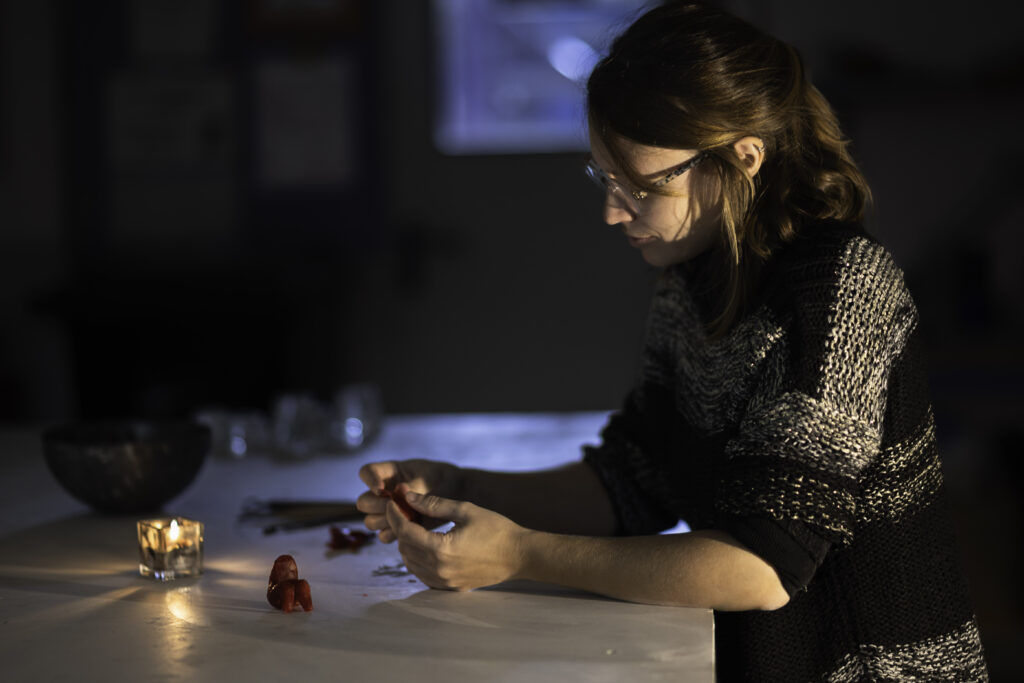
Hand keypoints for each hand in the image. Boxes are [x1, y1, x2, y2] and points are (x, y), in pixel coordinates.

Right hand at [356, 459, 461, 542]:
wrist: (457, 494)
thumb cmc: (443, 479)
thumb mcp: (431, 478)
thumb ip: (416, 486)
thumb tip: (402, 493)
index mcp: (390, 472)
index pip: (367, 472)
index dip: (369, 481)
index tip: (381, 490)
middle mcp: (385, 492)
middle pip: (363, 502)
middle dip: (377, 506)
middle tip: (394, 507)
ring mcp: (389, 511)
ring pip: (370, 522)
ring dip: (385, 522)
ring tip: (407, 518)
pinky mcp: (397, 527)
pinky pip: (384, 536)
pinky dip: (394, 535)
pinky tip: (411, 530)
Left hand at [386, 491, 527, 591]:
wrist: (519, 555)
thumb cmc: (496, 529)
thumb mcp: (465, 510)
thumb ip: (434, 505)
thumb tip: (409, 497)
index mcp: (441, 549)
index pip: (405, 532)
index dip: (395, 516)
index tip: (393, 503)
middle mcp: (439, 570)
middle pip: (405, 548)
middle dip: (400, 528)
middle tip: (404, 512)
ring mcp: (445, 582)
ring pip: (411, 564)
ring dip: (407, 545)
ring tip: (414, 527)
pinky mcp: (451, 587)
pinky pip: (423, 575)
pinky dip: (418, 560)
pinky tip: (425, 546)